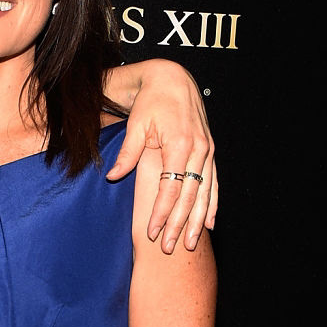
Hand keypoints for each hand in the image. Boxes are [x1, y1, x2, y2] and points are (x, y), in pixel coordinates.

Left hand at [108, 62, 217, 252]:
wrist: (172, 78)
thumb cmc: (151, 100)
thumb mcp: (136, 124)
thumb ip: (128, 152)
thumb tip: (112, 176)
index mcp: (179, 144)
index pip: (170, 188)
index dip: (161, 212)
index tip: (151, 232)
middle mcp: (198, 149)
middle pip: (189, 196)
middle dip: (178, 224)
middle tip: (168, 248)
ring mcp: (207, 150)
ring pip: (204, 193)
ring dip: (196, 220)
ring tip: (189, 243)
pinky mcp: (210, 150)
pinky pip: (213, 182)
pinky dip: (211, 204)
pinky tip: (209, 223)